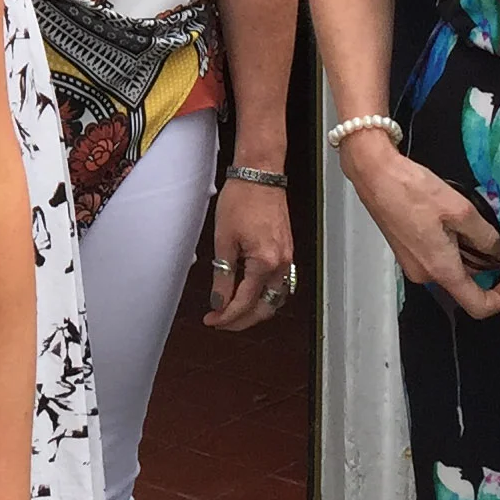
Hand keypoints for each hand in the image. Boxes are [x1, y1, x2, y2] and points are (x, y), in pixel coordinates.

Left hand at [205, 177, 295, 330]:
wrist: (260, 176)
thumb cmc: (242, 199)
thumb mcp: (224, 239)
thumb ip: (223, 275)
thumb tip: (219, 300)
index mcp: (265, 262)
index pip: (245, 302)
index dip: (226, 315)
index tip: (212, 320)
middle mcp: (282, 264)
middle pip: (266, 308)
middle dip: (242, 320)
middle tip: (221, 323)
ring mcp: (288, 259)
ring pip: (276, 299)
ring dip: (256, 311)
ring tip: (233, 313)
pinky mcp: (287, 252)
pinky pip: (280, 284)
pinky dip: (266, 296)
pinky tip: (251, 295)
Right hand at [343, 138, 499, 317]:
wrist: (373, 173)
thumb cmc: (413, 190)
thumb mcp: (461, 210)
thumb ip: (487, 237)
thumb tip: (499, 254)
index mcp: (440, 269)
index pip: (479, 305)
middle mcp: (423, 274)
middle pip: (464, 281)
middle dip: (480, 259)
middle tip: (481, 228)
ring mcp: (410, 263)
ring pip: (450, 266)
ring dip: (463, 249)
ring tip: (456, 216)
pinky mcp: (403, 250)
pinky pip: (434, 256)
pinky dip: (447, 243)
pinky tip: (440, 216)